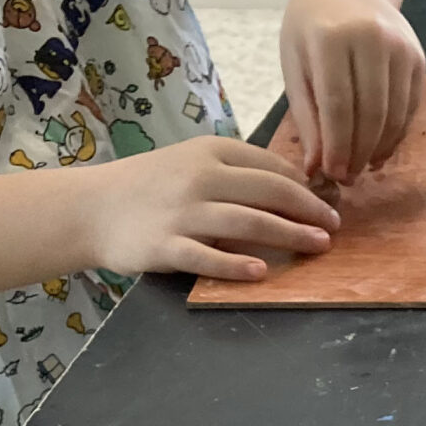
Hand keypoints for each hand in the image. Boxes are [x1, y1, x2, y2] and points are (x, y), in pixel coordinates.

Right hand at [80, 136, 339, 282]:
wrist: (90, 208)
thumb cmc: (150, 187)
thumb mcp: (190, 163)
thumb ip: (235, 171)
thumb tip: (293, 185)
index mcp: (209, 152)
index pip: (269, 165)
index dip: (305, 186)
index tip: (327, 203)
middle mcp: (198, 178)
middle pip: (268, 192)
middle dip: (308, 210)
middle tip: (334, 227)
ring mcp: (182, 212)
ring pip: (248, 223)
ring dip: (290, 235)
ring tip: (319, 246)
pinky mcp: (166, 246)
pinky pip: (208, 257)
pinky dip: (237, 265)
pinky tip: (263, 272)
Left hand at [280, 0, 425, 184]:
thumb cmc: (312, 25)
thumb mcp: (295, 62)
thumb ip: (306, 114)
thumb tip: (316, 167)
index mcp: (331, 37)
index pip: (337, 104)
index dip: (336, 146)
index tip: (332, 174)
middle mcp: (372, 38)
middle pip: (370, 113)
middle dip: (358, 153)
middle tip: (347, 178)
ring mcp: (401, 47)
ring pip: (394, 115)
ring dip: (379, 149)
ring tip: (361, 167)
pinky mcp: (418, 57)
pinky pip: (409, 107)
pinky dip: (395, 134)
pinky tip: (379, 149)